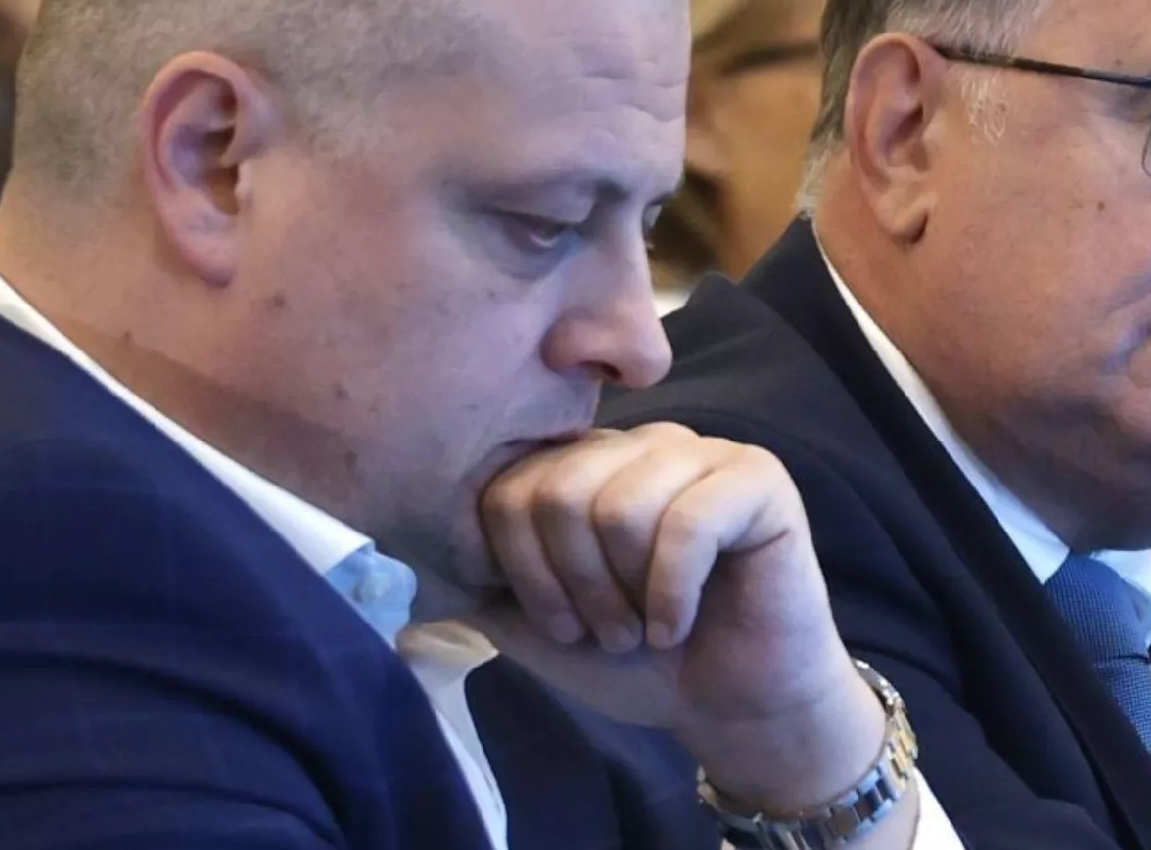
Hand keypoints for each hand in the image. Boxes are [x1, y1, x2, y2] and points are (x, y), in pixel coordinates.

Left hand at [464, 424, 891, 814]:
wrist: (734, 706)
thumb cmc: (641, 662)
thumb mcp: (540, 628)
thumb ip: (480, 588)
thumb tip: (394, 571)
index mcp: (584, 466)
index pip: (510, 489)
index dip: (522, 572)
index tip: (560, 623)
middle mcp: (639, 444)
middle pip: (559, 494)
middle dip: (574, 587)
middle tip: (608, 630)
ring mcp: (701, 453)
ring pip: (621, 507)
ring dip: (627, 596)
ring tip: (647, 628)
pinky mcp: (756, 479)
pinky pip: (689, 523)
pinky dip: (673, 594)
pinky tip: (681, 624)